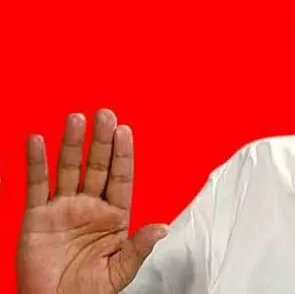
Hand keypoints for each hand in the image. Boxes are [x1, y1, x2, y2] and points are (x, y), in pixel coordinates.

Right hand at [16, 110, 167, 293]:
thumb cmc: (91, 291)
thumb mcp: (122, 269)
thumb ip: (139, 246)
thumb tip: (162, 228)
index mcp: (114, 216)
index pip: (120, 178)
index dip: (122, 155)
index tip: (125, 131)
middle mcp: (89, 207)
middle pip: (96, 166)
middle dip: (101, 140)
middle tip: (105, 114)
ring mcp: (63, 209)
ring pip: (68, 169)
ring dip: (72, 144)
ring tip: (77, 119)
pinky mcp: (37, 217)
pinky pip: (36, 185)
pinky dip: (36, 163)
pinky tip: (38, 142)